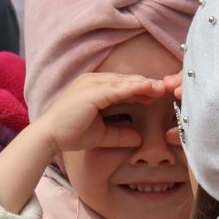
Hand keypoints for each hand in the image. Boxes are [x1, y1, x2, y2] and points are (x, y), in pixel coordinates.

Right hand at [35, 72, 178, 159]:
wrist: (50, 136)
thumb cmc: (71, 133)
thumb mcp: (102, 134)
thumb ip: (120, 134)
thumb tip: (139, 139)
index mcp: (95, 87)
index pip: (123, 85)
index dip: (142, 89)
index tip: (159, 94)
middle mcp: (93, 80)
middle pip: (127, 79)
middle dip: (148, 84)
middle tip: (168, 87)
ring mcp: (92, 83)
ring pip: (125, 81)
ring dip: (145, 84)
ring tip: (163, 87)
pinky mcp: (93, 91)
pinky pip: (119, 88)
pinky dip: (136, 88)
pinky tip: (149, 90)